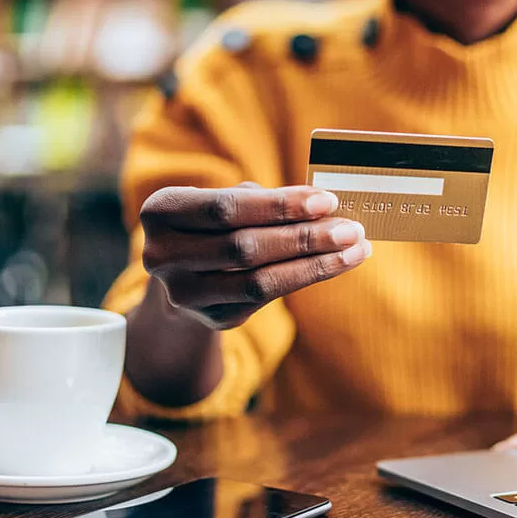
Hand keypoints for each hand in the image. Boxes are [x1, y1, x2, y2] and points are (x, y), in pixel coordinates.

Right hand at [139, 182, 371, 329]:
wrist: (187, 278)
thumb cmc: (216, 226)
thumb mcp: (226, 204)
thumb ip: (263, 200)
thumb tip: (323, 204)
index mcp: (161, 210)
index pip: (226, 207)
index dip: (279, 205)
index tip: (326, 200)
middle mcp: (162, 254)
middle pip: (244, 246)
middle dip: (304, 236)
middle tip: (350, 228)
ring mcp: (183, 292)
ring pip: (258, 279)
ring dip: (314, 263)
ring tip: (355, 248)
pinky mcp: (211, 317)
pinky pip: (266, 299)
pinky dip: (307, 278)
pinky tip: (337, 264)